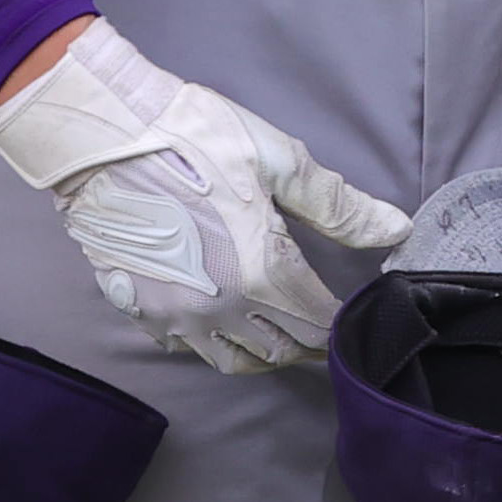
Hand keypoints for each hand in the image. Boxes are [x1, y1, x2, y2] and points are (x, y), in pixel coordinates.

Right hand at [0, 19, 411, 372]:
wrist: (104, 141)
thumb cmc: (199, 140)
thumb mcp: (282, 162)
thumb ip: (341, 206)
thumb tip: (397, 231)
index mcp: (263, 273)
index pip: (318, 323)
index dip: (343, 324)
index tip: (358, 316)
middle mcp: (219, 309)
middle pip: (279, 351)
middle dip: (310, 345)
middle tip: (329, 332)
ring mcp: (174, 316)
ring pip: (231, 361)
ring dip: (265, 354)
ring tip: (285, 334)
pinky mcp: (139, 310)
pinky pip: (186, 347)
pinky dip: (215, 344)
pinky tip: (227, 322)